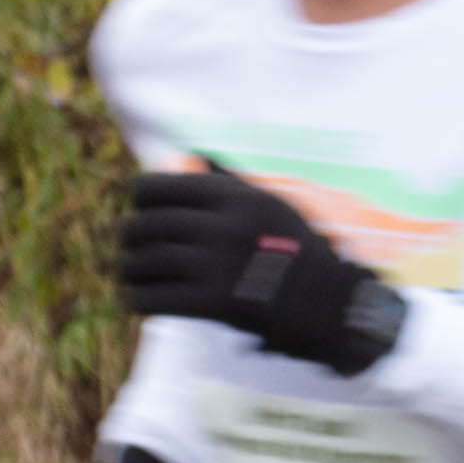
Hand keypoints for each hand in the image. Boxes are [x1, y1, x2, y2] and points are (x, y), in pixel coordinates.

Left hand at [117, 165, 397, 376]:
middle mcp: (225, 228)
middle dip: (130, 239)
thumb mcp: (273, 205)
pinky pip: (152, 298)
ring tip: (132, 274)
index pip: (154, 189)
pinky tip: (142, 298)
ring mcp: (219, 266)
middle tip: (131, 249)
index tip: (144, 212)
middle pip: (143, 226)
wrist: (334, 305)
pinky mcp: (215, 304)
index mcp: (236, 199)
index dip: (140, 200)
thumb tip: (188, 157)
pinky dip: (138, 299)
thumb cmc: (300, 253)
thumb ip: (229, 184)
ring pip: (142, 263)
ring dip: (130, 270)